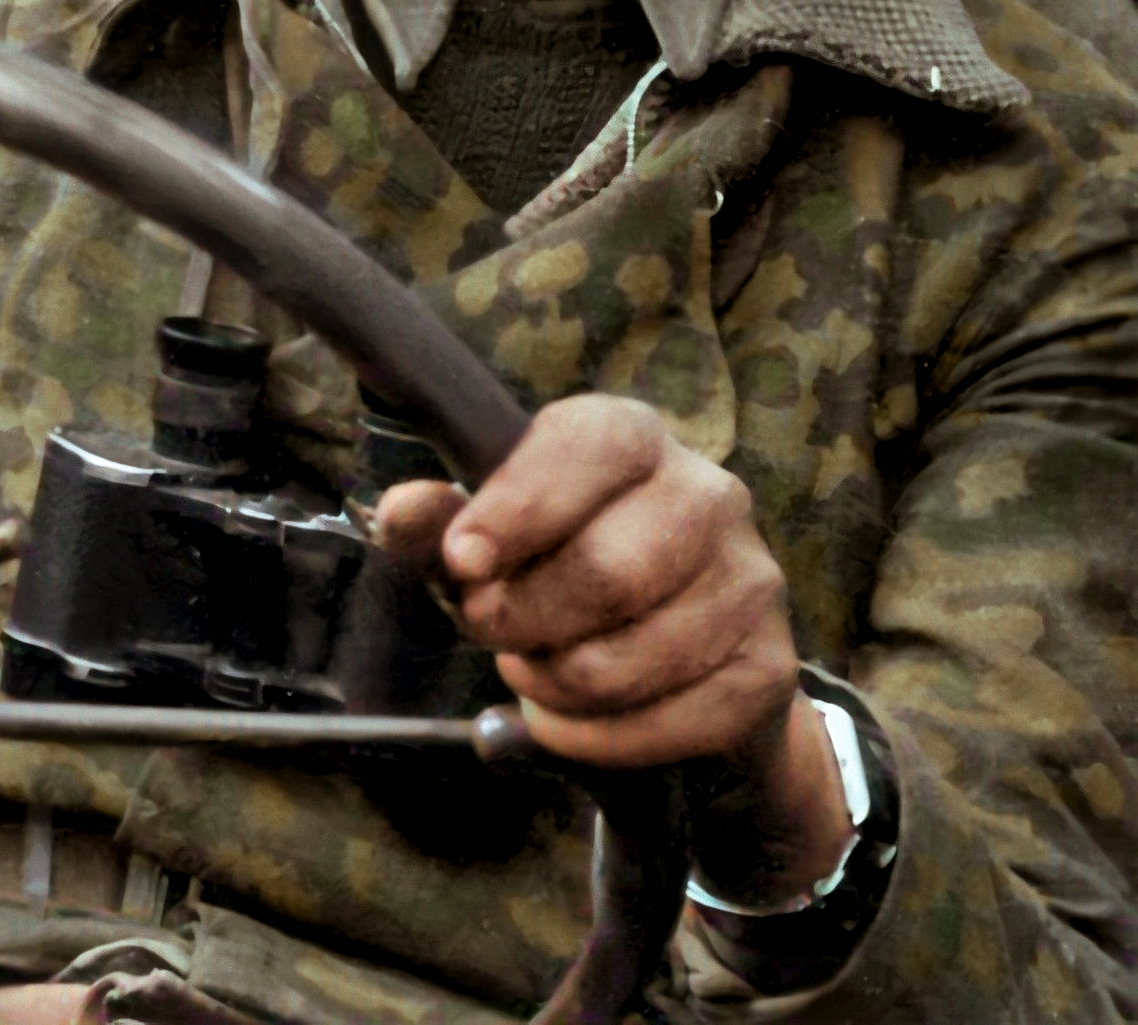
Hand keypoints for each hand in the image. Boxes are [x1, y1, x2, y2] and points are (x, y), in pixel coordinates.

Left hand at [374, 392, 849, 905]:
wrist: (664, 668)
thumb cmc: (552, 578)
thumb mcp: (482, 546)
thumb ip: (436, 527)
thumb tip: (403, 510)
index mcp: (629, 437)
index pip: (586, 450)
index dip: (518, 508)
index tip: (461, 563)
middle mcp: (708, 494)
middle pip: (610, 568)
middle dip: (525, 616)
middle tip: (485, 629)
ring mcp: (752, 581)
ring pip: (640, 654)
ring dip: (558, 682)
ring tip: (529, 672)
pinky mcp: (770, 669)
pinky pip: (677, 719)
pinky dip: (598, 736)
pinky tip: (562, 721)